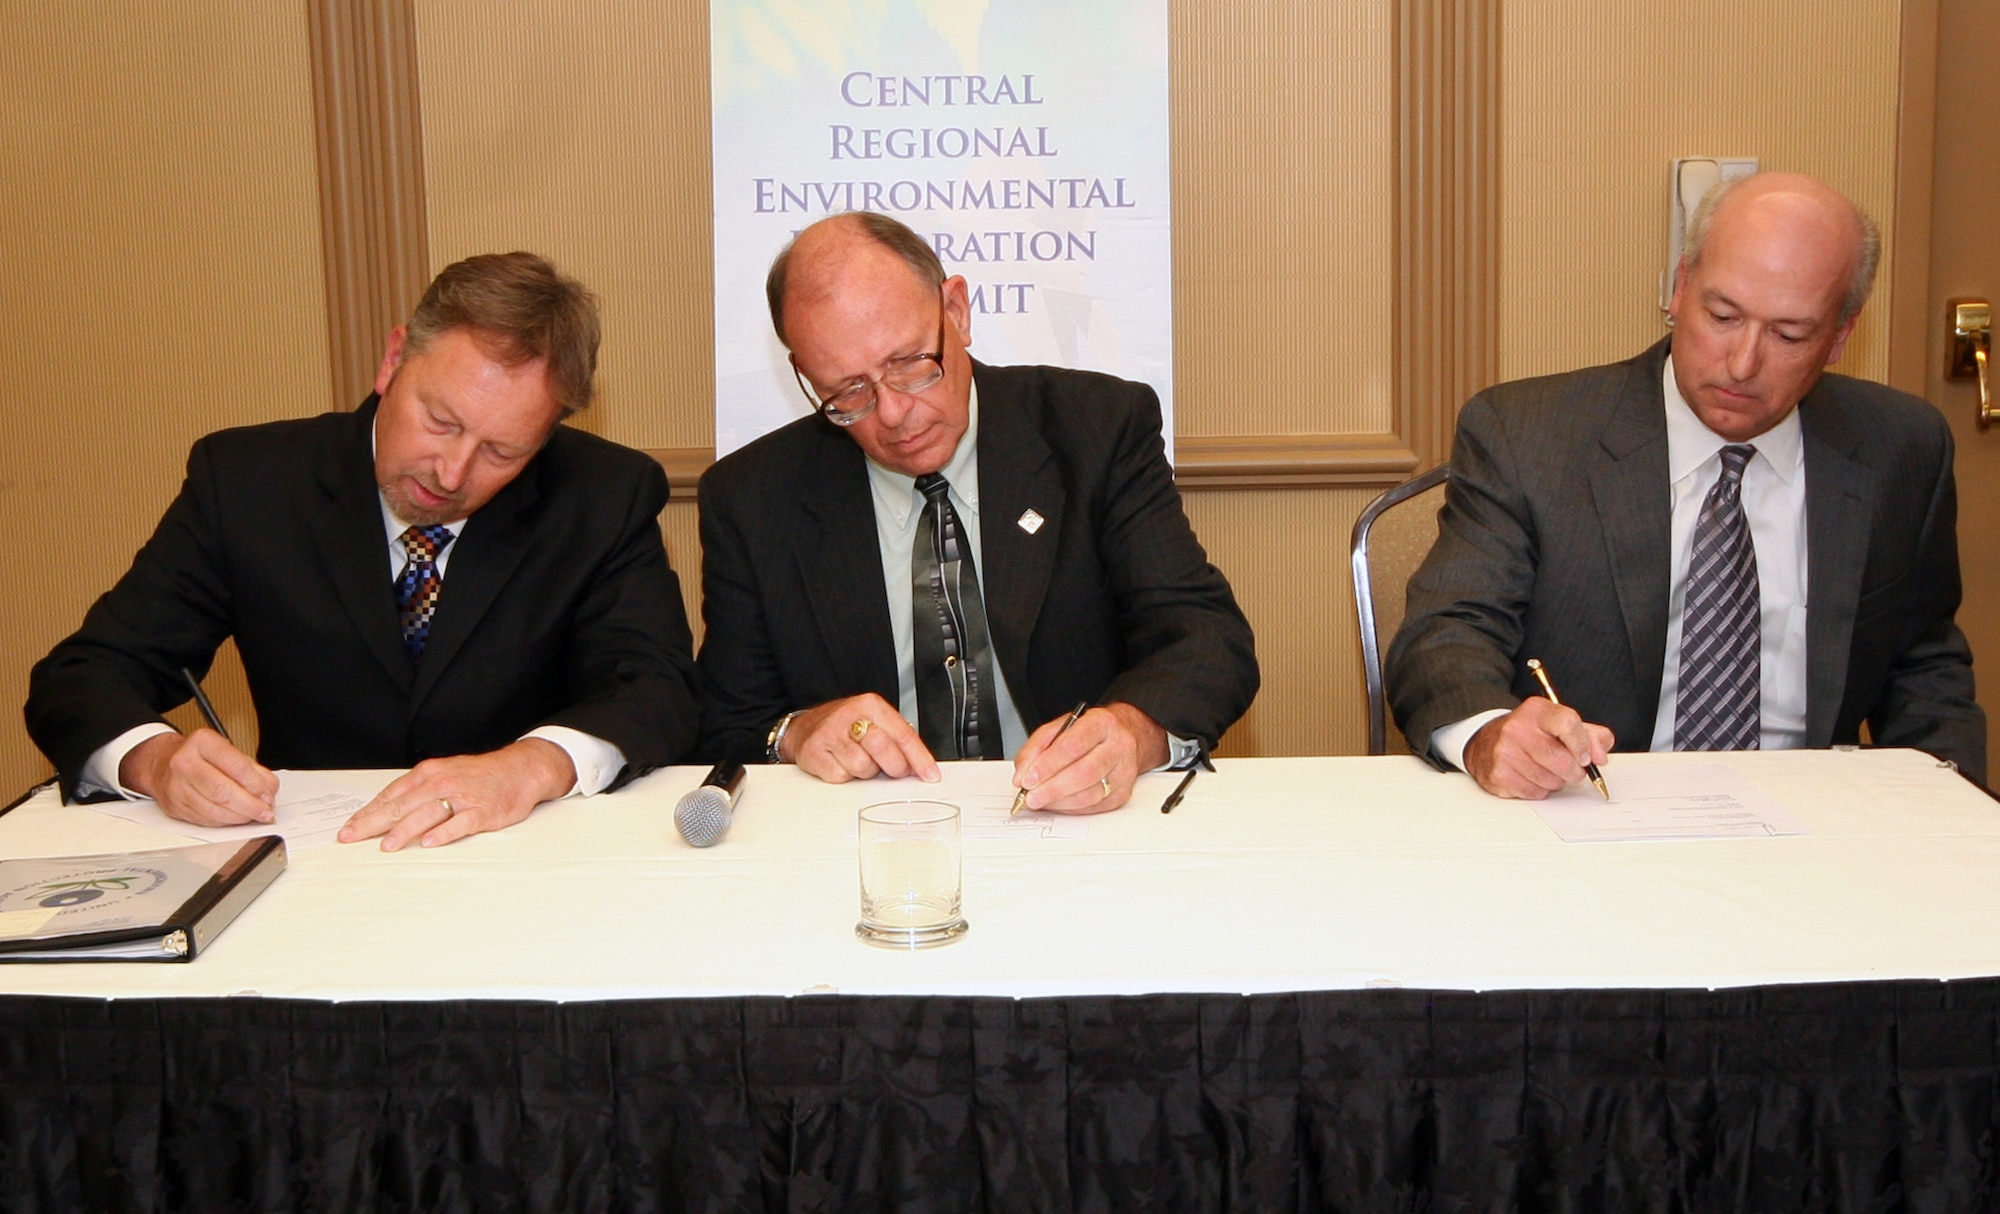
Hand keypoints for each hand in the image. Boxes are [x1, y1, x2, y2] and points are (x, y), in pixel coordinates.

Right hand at [120, 729, 277, 826]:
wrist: (163, 764)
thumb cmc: (201, 757)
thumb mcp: (229, 752)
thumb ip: (254, 770)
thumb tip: (268, 792)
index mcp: (203, 742)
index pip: (237, 766)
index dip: (256, 785)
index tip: (268, 795)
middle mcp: (185, 762)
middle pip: (223, 791)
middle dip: (250, 806)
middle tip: (265, 811)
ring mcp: (176, 786)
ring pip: (214, 810)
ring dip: (239, 817)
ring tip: (253, 816)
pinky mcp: (174, 806)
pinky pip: (206, 820)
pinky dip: (225, 822)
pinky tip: (235, 818)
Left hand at [337, 738, 575, 850]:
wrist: (521, 769)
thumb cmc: (480, 775)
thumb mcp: (444, 773)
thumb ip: (418, 790)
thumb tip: (388, 811)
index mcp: (429, 773)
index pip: (391, 794)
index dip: (368, 812)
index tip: (349, 827)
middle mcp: (442, 783)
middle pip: (402, 805)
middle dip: (373, 822)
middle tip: (351, 837)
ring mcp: (462, 798)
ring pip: (427, 814)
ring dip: (404, 830)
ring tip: (386, 845)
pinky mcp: (482, 812)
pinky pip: (459, 823)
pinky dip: (442, 833)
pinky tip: (428, 842)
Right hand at [782, 694, 939, 783]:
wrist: (804, 729)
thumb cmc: (844, 727)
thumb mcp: (873, 722)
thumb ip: (896, 739)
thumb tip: (919, 766)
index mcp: (870, 705)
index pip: (903, 734)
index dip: (920, 758)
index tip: (930, 775)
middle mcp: (850, 715)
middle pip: (884, 749)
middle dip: (893, 767)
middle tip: (891, 770)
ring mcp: (830, 733)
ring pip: (862, 766)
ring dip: (865, 772)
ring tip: (858, 760)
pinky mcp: (814, 752)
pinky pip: (841, 777)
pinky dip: (845, 776)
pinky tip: (840, 764)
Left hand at [1012, 702, 1167, 813]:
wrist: (1118, 739)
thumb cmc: (1086, 734)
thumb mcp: (1058, 729)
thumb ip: (1036, 748)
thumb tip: (1023, 775)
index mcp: (1101, 723)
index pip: (1072, 745)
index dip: (1047, 765)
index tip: (1028, 779)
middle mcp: (1118, 746)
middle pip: (1084, 772)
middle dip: (1052, 788)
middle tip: (1031, 797)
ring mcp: (1124, 771)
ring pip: (1090, 794)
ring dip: (1059, 801)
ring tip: (1040, 801)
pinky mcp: (1123, 793)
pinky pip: (1094, 806)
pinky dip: (1070, 808)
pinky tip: (1057, 804)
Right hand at [1462, 698, 1613, 799]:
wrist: (1486, 742)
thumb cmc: (1530, 734)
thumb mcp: (1561, 725)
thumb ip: (1591, 736)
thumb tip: (1600, 756)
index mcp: (1537, 711)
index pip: (1568, 724)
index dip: (1583, 745)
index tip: (1586, 757)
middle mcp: (1517, 728)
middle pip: (1562, 760)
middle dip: (1574, 772)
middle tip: (1571, 770)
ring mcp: (1505, 751)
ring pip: (1550, 780)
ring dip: (1556, 782)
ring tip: (1547, 771)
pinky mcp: (1499, 774)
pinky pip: (1534, 793)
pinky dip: (1539, 790)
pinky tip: (1531, 778)